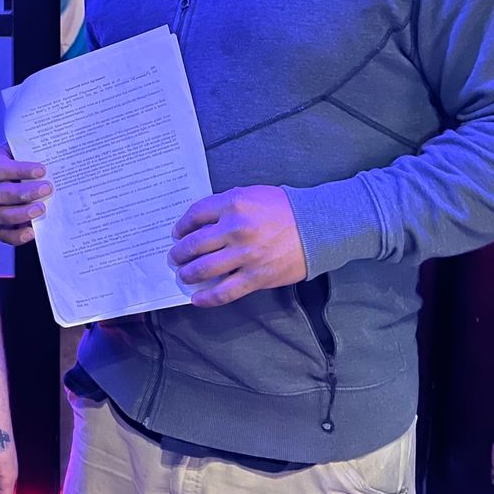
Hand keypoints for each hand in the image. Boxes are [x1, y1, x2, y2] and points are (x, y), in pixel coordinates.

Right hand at [0, 143, 52, 245]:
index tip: (42, 170)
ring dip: (20, 213)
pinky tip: (32, 231)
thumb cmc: (41, 159)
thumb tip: (65, 152)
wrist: (45, 176)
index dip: (19, 170)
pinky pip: (3, 233)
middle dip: (24, 193)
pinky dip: (16, 235)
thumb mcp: (41, 149)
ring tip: (41, 210)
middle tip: (47, 190)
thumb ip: (47, 149)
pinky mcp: (5, 223)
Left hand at [168, 185, 305, 307]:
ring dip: (188, 274)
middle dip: (179, 253)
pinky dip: (207, 298)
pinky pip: (224, 292)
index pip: (195, 215)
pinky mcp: (256, 277)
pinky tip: (197, 299)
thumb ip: (227, 204)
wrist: (319, 226)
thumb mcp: (253, 194)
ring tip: (183, 275)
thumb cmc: (285, 208)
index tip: (177, 233)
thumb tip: (201, 222)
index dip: (182, 226)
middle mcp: (235, 229)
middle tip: (175, 257)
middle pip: (193, 244)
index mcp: (233, 203)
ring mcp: (245, 255)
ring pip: (204, 269)